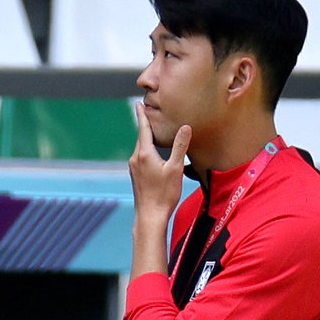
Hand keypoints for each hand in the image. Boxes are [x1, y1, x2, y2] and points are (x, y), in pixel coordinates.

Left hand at [129, 102, 191, 230]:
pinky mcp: (136, 176)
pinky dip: (147, 149)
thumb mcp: (175, 168)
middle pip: (141, 137)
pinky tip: (153, 153)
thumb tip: (185, 127)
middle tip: (147, 111)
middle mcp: (135, 158)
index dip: (142, 115)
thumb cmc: (164, 194)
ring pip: (140, 147)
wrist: (149, 216)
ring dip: (146, 138)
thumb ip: (180, 146)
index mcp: (144, 153)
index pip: (143, 128)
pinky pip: (141, 157)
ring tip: (152, 130)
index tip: (138, 103)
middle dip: (145, 124)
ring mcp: (134, 168)